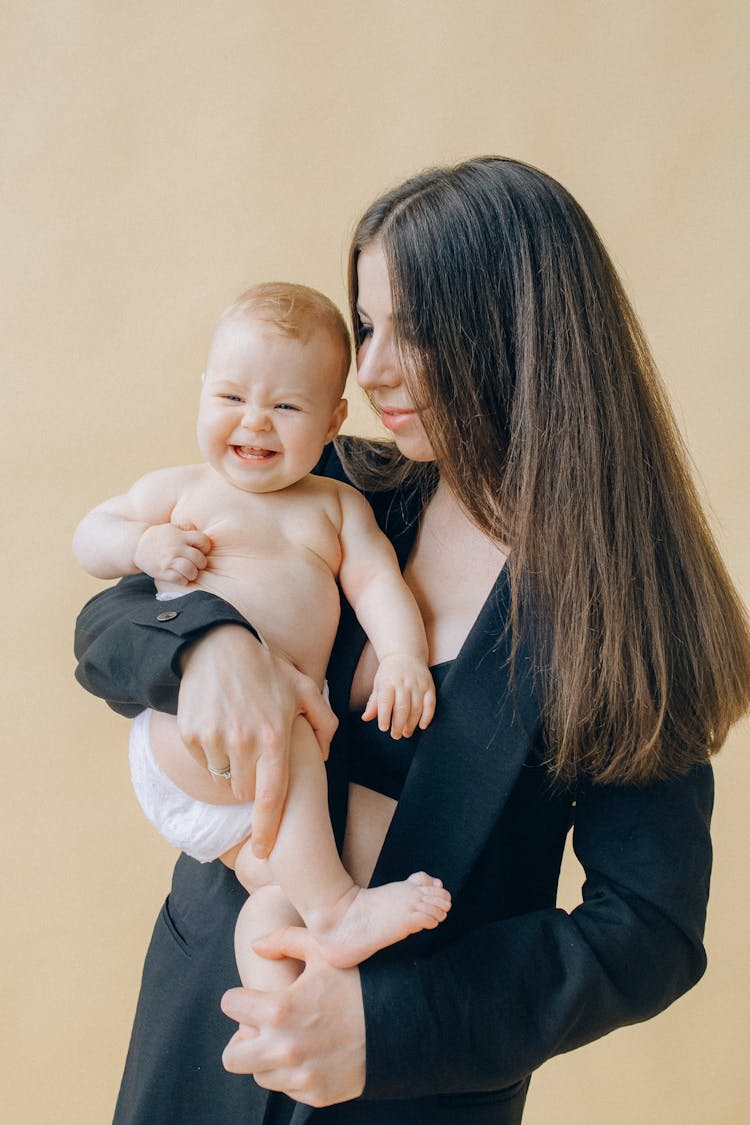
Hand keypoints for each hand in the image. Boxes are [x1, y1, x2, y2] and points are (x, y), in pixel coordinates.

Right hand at [134, 521, 210, 583]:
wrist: (137, 545)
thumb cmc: (159, 537)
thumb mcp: (172, 527)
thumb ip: (187, 526)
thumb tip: (197, 530)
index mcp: (180, 536)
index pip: (202, 540)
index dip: (205, 547)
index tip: (201, 550)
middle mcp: (176, 547)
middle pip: (198, 558)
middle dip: (201, 564)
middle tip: (197, 565)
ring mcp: (168, 560)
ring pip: (190, 570)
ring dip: (193, 574)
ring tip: (190, 573)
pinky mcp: (162, 571)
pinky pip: (178, 579)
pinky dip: (183, 581)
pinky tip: (181, 578)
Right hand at [178, 627, 337, 855]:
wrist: (217, 645)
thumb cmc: (265, 668)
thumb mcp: (304, 688)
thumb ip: (324, 723)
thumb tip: (327, 754)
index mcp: (275, 737)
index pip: (272, 797)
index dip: (267, 829)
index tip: (265, 851)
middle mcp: (244, 743)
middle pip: (245, 792)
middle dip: (252, 783)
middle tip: (255, 755)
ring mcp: (215, 739)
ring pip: (223, 779)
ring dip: (231, 769)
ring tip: (238, 736)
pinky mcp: (192, 735)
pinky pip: (203, 762)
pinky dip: (210, 754)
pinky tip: (219, 726)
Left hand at [221, 926, 365, 1106]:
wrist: (403, 1024)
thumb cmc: (360, 984)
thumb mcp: (325, 952)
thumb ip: (285, 939)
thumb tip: (255, 944)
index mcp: (279, 1009)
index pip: (230, 1005)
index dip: (241, 997)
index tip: (254, 997)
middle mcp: (284, 1048)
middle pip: (231, 1057)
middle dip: (243, 1039)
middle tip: (263, 1027)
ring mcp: (299, 1076)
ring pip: (258, 1074)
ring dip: (267, 1057)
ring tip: (292, 1038)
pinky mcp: (315, 1095)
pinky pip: (287, 1088)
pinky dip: (293, 1073)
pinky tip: (313, 1053)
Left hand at [362, 653, 435, 738]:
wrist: (406, 655)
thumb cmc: (389, 674)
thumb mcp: (378, 684)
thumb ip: (373, 702)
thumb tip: (365, 718)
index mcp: (388, 681)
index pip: (386, 700)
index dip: (385, 716)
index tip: (383, 728)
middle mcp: (404, 682)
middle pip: (402, 707)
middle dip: (399, 724)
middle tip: (396, 735)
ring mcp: (418, 684)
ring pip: (417, 708)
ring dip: (412, 723)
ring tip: (406, 733)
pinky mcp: (429, 687)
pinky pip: (430, 704)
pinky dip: (427, 716)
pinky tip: (422, 726)